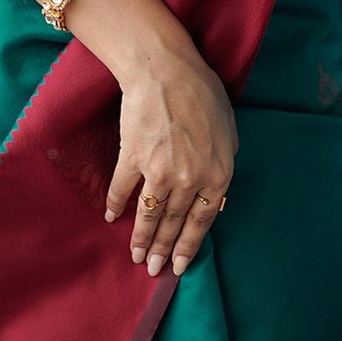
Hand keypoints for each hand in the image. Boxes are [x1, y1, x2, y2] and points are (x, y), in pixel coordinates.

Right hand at [103, 45, 237, 278]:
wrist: (167, 71)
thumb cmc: (203, 95)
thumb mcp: (229, 132)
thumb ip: (224, 164)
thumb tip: (217, 193)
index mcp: (217, 175)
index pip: (203, 221)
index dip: (188, 246)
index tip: (178, 266)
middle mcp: (190, 179)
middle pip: (175, 223)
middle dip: (162, 249)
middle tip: (152, 269)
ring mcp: (160, 171)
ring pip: (149, 214)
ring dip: (140, 238)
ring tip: (135, 255)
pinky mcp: (133, 158)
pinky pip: (123, 189)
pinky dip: (116, 205)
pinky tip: (111, 217)